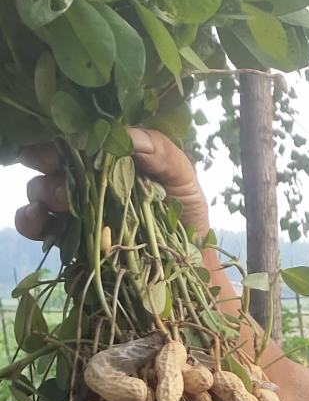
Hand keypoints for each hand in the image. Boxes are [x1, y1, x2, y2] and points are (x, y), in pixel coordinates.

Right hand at [14, 128, 209, 241]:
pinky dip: (31, 221)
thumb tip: (127, 136)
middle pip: (54, 163)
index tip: (63, 138)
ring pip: (41, 192)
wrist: (186, 266)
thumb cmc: (184, 215)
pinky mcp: (67, 241)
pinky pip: (38, 227)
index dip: (65, 135)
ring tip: (58, 200)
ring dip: (42, 192)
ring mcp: (75, 210)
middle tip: (52, 164)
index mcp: (110, 160)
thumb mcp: (182, 177)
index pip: (79, 140)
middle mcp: (87, 181)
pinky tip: (38, 219)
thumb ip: (161, 153)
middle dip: (47, 161)